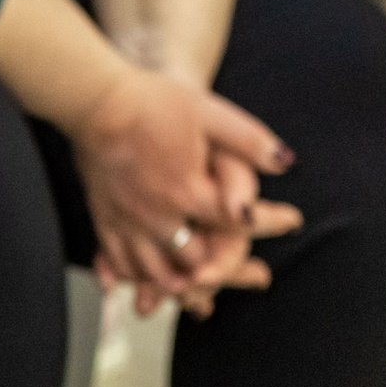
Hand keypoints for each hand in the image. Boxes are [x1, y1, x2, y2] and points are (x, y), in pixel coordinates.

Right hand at [72, 67, 298, 312]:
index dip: (269, 223)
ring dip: (176, 282)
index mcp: (187, 189)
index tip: (291, 220)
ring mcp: (127, 219)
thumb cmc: (151, 101)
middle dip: (222, 270)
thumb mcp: (209, 112)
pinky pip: (116, 258)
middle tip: (248, 273)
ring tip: (193, 286)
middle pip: (194, 260)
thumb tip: (285, 162)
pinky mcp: (103, 216)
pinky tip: (138, 279)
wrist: (94, 100)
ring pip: (153, 269)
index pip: (238, 220)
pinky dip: (131, 274)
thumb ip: (249, 140)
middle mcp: (158, 214)